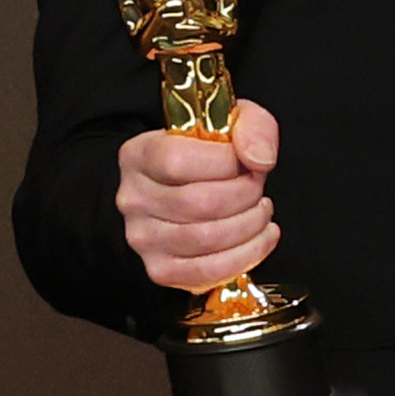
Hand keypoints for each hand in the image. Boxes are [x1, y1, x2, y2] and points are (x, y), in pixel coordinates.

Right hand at [119, 103, 279, 293]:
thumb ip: (252, 126)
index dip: (226, 163)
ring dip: (252, 224)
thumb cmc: (209, 158)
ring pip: (209, 238)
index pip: (177, 160)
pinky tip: (260, 236)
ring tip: (261, 210)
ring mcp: (144, 238)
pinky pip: (210, 271)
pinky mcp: (162, 270)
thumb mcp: (231, 123)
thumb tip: (259, 160)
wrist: (189, 191)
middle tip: (257, 188)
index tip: (246, 162)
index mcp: (138, 155)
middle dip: (246, 195)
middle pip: (200, 203)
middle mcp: (133, 198)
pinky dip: (248, 254)